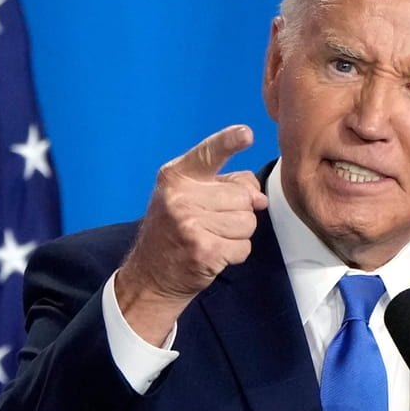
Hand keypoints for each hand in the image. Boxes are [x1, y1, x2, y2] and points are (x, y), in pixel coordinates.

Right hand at [115, 125, 267, 344]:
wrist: (150, 276)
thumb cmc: (175, 231)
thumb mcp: (188, 198)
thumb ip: (225, 186)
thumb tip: (259, 197)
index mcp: (176, 176)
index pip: (208, 153)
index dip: (230, 142)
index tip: (247, 134)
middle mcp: (180, 197)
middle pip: (243, 195)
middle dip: (240, 211)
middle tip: (214, 223)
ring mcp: (190, 224)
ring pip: (248, 221)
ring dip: (239, 234)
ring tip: (214, 238)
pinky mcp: (204, 250)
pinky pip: (244, 246)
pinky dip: (236, 253)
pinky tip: (215, 254)